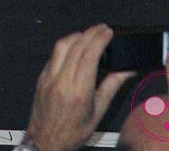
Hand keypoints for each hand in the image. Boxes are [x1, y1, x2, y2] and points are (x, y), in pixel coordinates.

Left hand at [25, 25, 132, 150]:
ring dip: (76, 35)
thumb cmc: (73, 132)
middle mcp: (62, 80)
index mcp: (79, 91)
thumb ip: (112, 87)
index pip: (90, 54)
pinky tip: (73, 48)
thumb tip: (127, 71)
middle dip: (91, 32)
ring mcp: (49, 77)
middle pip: (77, 45)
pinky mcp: (42, 77)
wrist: (46, 142)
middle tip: (102, 28)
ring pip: (62, 45)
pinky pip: (53, 54)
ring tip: (88, 34)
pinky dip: (65, 46)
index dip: (100, 38)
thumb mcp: (98, 113)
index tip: (108, 32)